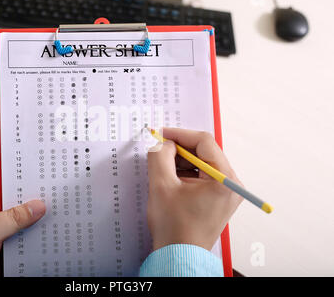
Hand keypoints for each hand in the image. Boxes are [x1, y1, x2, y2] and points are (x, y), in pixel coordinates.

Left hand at [0, 181, 45, 275]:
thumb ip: (12, 218)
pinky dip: (30, 232)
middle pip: (19, 198)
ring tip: (48, 220)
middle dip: (33, 202)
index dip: (28, 183)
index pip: (11, 181)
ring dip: (32, 219)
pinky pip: (22, 228)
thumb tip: (37, 206)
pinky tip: (39, 233)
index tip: (47, 186)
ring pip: (22, 214)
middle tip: (52, 204)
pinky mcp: (4, 233)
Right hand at [147, 128, 242, 251]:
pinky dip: (186, 172)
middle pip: (205, 152)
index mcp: (225, 180)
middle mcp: (232, 184)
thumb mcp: (162, 186)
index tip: (162, 134)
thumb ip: (160, 156)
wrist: (179, 257)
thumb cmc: (174, 228)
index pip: (204, 142)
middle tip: (159, 150)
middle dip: (180, 149)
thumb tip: (163, 143)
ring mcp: (226, 192)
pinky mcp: (218, 198)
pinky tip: (171, 177)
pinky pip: (202, 176)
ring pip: (203, 163)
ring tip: (163, 167)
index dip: (180, 134)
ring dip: (181, 161)